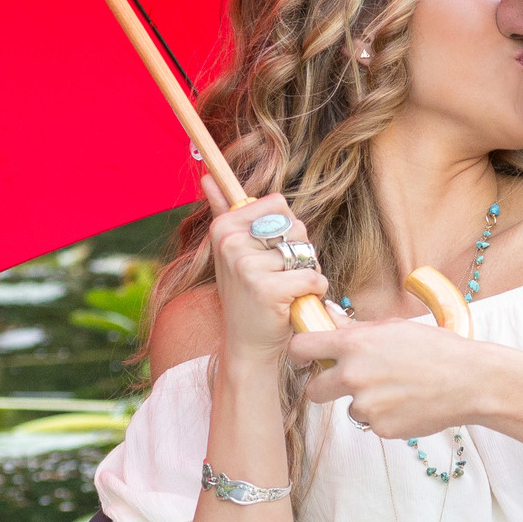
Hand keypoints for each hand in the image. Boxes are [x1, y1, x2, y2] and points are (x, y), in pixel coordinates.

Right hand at [198, 175, 329, 366]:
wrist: (248, 344)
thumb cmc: (247, 294)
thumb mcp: (232, 252)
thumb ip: (224, 211)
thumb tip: (209, 177)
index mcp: (223, 228)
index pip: (277, 203)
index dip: (286, 227)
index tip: (271, 249)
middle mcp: (230, 243)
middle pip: (296, 226)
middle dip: (299, 251)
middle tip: (281, 275)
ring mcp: (246, 266)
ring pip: (305, 253)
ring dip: (306, 273)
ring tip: (286, 290)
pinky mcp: (267, 289)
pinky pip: (312, 277)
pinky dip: (313, 291)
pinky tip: (294, 303)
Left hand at [289, 316, 499, 438]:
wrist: (469, 381)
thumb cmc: (436, 349)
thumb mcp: (394, 328)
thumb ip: (355, 328)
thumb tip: (327, 314)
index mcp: (355, 345)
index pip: (301, 348)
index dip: (301, 354)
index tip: (306, 357)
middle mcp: (354, 376)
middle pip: (314, 390)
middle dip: (326, 388)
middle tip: (351, 382)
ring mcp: (366, 405)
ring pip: (349, 408)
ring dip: (365, 402)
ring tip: (398, 390)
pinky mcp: (380, 428)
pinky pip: (372, 423)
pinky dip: (385, 416)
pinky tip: (409, 403)